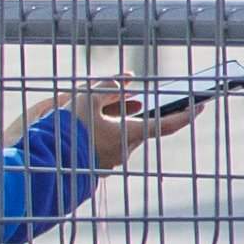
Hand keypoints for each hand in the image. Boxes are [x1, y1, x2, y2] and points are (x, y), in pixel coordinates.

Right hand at [29, 88, 207, 171]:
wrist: (41, 160)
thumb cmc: (65, 127)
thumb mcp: (85, 97)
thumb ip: (109, 85)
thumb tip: (128, 78)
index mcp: (129, 135)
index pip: (168, 124)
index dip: (187, 112)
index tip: (203, 103)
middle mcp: (125, 151)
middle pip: (143, 126)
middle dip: (145, 110)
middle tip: (152, 96)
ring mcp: (112, 161)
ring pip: (124, 134)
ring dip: (122, 119)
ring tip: (112, 104)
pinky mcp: (99, 165)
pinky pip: (110, 142)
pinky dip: (109, 129)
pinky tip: (96, 121)